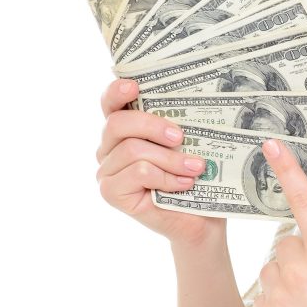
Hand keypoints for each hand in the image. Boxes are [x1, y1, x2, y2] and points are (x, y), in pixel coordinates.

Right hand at [95, 78, 224, 246]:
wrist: (200, 220)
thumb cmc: (193, 177)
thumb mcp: (187, 145)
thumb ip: (176, 124)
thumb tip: (189, 100)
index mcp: (125, 129)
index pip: (110, 103)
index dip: (116, 91)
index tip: (135, 87)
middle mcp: (109, 147)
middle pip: (119, 123)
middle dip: (153, 125)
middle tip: (181, 136)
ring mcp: (107, 170)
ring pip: (133, 150)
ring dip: (170, 158)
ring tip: (196, 167)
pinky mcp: (111, 192)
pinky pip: (138, 172)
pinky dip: (167, 177)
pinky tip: (185, 184)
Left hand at [251, 137, 306, 306]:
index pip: (305, 204)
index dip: (288, 170)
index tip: (270, 145)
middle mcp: (298, 274)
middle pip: (287, 242)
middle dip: (303, 252)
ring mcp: (276, 298)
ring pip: (271, 268)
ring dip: (287, 275)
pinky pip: (262, 296)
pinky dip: (277, 302)